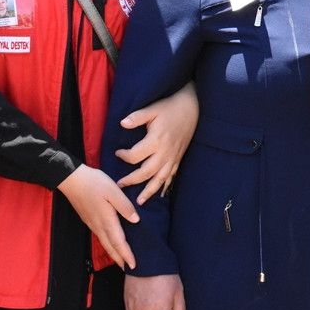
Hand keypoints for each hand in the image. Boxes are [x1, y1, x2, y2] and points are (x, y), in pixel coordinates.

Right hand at [57, 164, 138, 268]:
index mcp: (107, 220)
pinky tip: (110, 243)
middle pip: (111, 247)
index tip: (133, 265)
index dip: (126, 254)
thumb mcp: (113, 191)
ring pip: (105, 243)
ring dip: (113, 253)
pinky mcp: (88, 219)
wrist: (71, 180)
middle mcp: (99, 225)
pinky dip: (107, 244)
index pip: (119, 242)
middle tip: (128, 268)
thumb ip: (125, 206)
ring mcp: (92, 223)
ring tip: (121, 260)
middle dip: (120, 258)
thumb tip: (136, 221)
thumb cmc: (94, 183)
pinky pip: (100, 237)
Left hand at [115, 82, 199, 204]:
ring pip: (160, 179)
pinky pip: (171, 176)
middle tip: (120, 184)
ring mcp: (173, 157)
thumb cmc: (170, 107)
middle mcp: (165, 152)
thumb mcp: (153, 108)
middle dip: (132, 180)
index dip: (124, 156)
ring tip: (140, 202)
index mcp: (156, 140)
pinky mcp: (178, 158)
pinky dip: (165, 186)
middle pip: (146, 173)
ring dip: (149, 191)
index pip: (135, 156)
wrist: (192, 107)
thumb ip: (137, 117)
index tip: (117, 152)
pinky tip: (159, 194)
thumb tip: (122, 124)